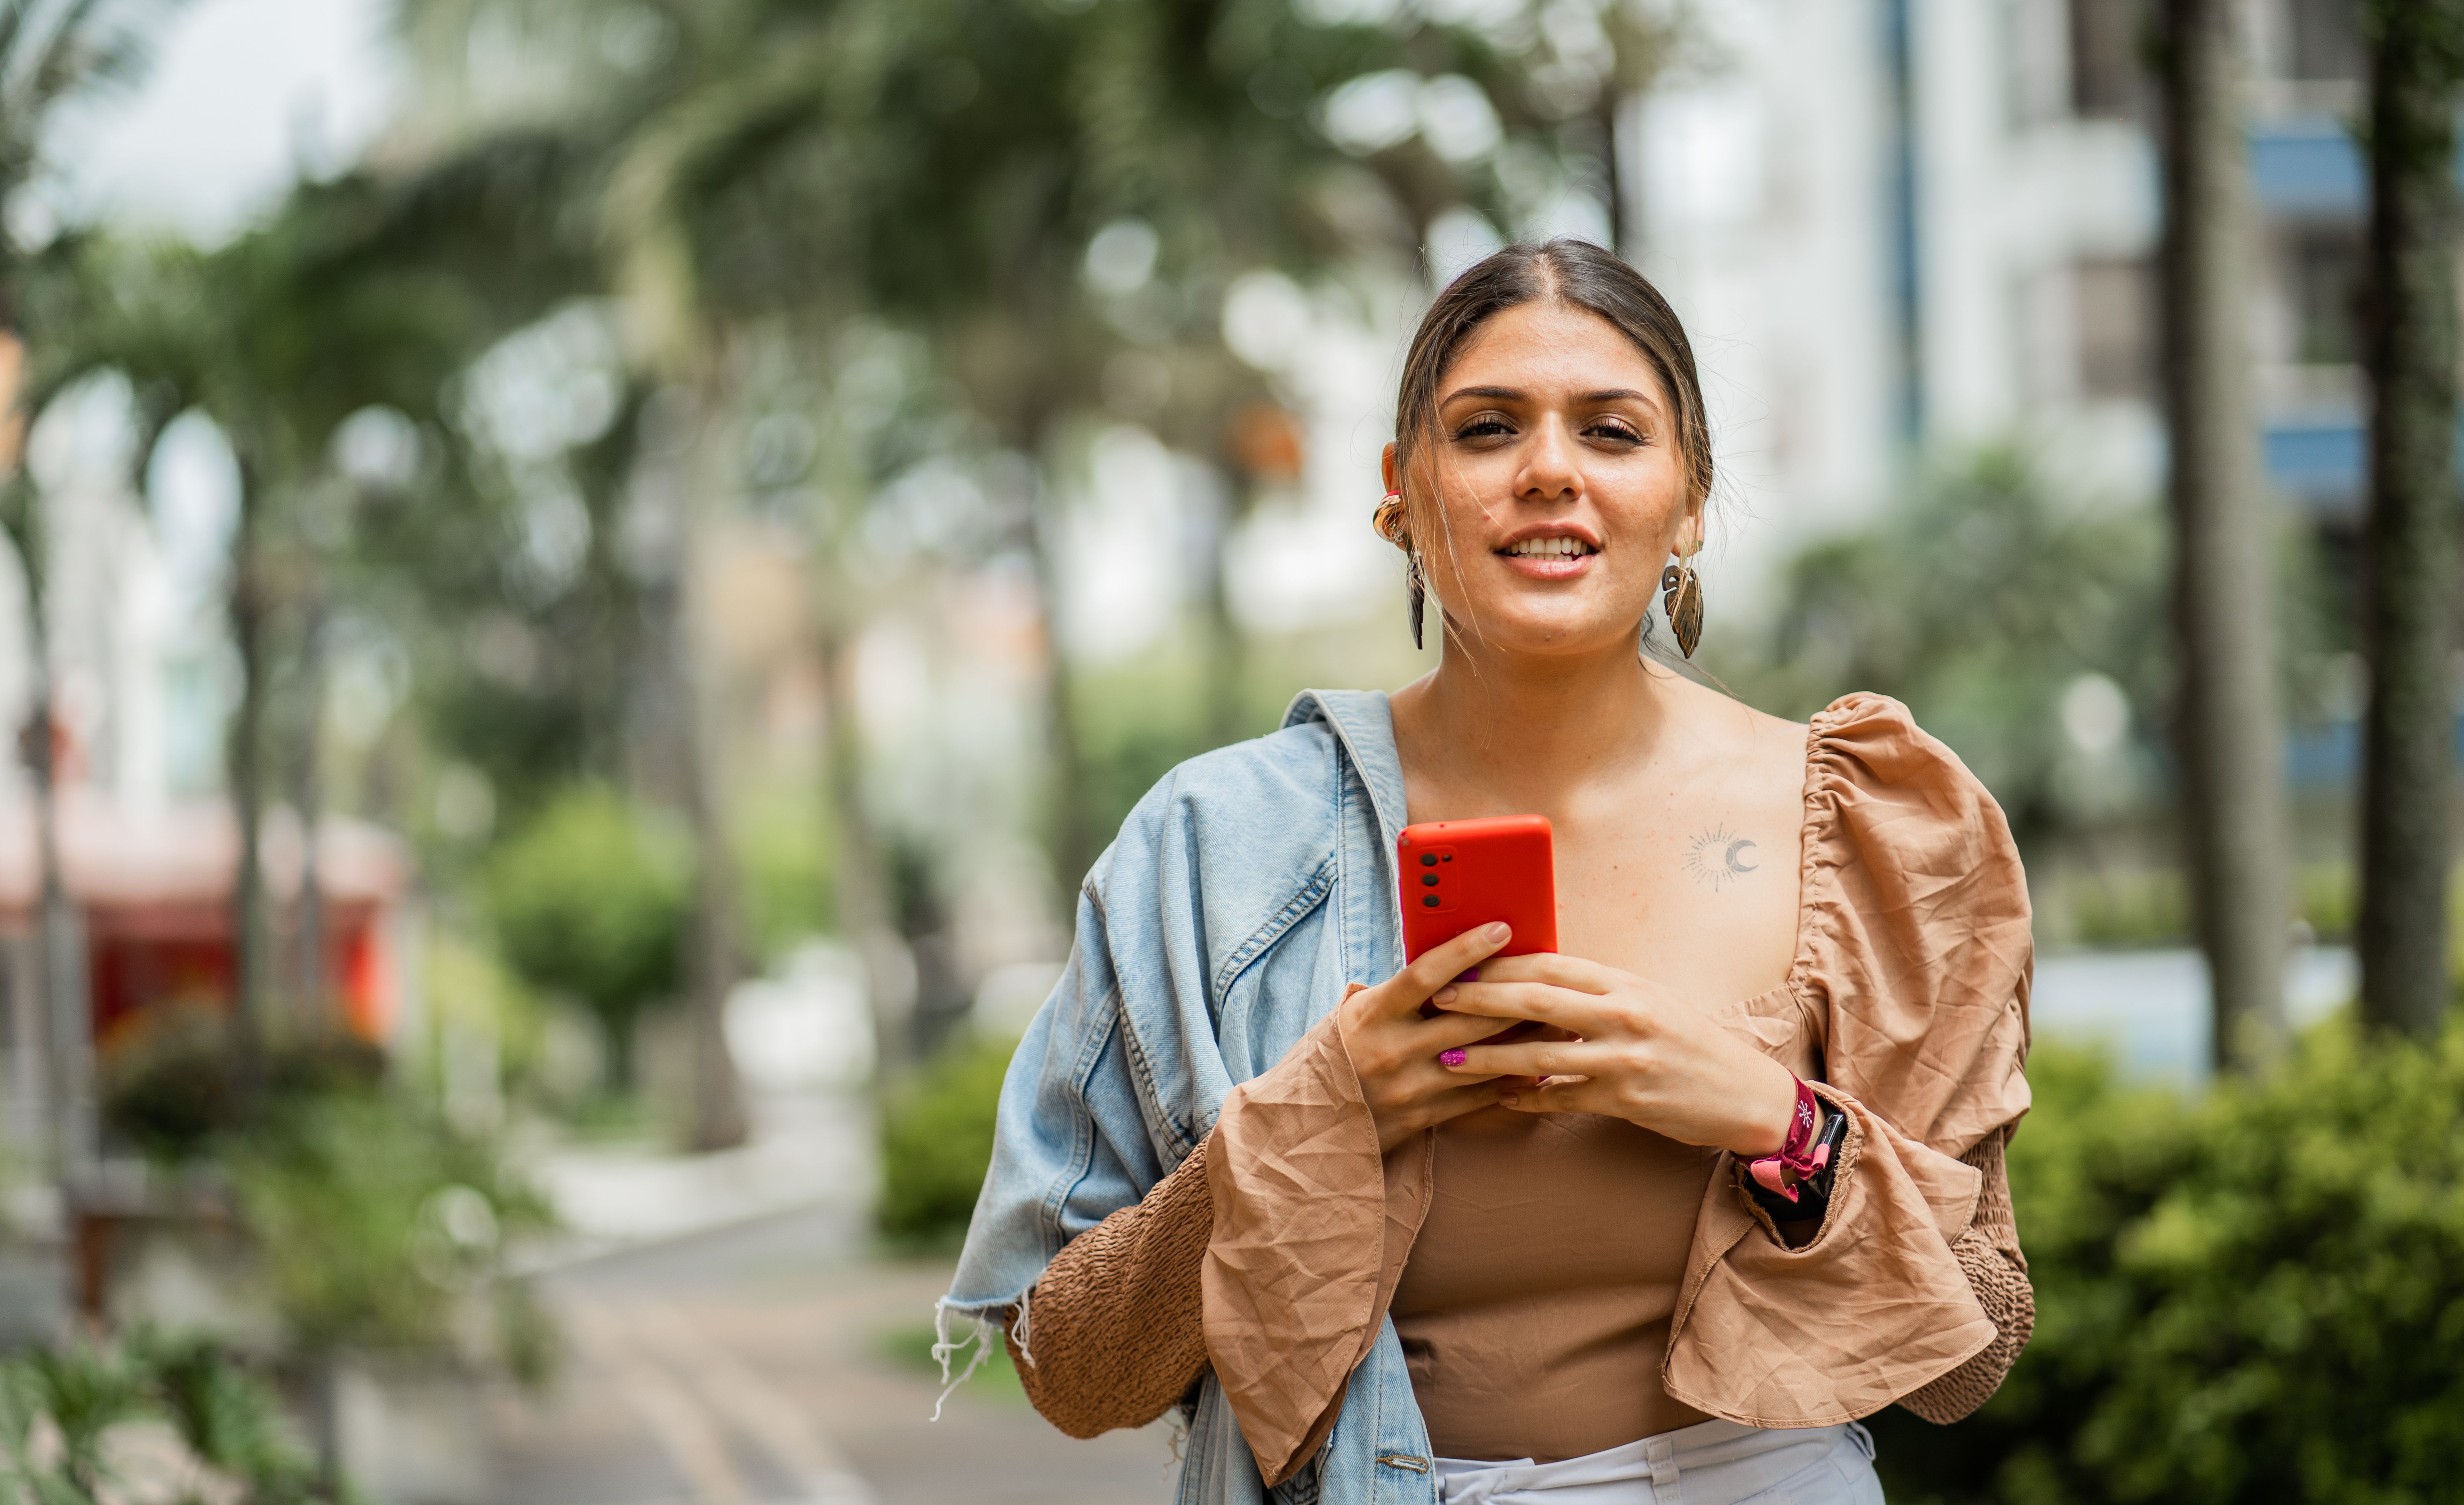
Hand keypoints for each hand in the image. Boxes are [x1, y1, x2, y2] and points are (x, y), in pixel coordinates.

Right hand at [1340, 923, 1540, 1153]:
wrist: (1306, 1127)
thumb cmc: (1335, 1057)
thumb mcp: (1353, 1014)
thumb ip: (1396, 993)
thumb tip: (1448, 963)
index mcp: (1373, 1014)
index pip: (1426, 974)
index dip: (1466, 949)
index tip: (1502, 929)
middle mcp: (1392, 1049)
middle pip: (1468, 1017)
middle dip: (1516, 997)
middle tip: (1554, 978)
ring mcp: (1410, 1087)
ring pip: (1482, 1058)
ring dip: (1526, 1039)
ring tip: (1562, 1021)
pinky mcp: (1424, 1118)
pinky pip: (1478, 1096)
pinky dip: (1511, 1078)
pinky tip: (1539, 1064)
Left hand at [1430, 952, 1799, 1154]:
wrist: (1746, 1095)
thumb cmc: (1690, 1045)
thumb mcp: (1649, 1003)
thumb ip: (1598, 993)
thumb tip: (1540, 982)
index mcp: (1625, 983)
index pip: (1551, 962)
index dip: (1502, 962)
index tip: (1463, 962)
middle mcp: (1624, 1013)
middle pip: (1536, 998)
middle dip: (1481, 998)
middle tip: (1439, 998)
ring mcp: (1625, 1057)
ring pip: (1540, 1052)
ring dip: (1489, 1057)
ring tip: (1449, 1059)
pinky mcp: (1626, 1099)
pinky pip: (1562, 1097)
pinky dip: (1527, 1099)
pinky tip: (1499, 1100)